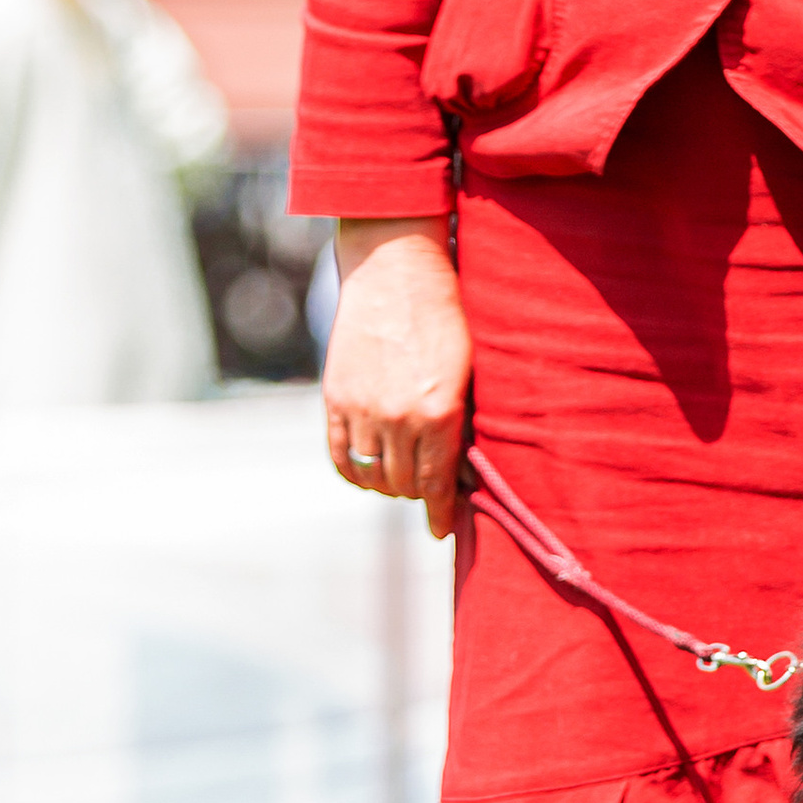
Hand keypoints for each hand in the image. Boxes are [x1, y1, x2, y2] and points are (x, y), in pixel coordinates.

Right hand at [323, 218, 472, 536]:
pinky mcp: (335, 397)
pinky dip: (353, 472)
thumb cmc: (446, 318)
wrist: (397, 272)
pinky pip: (340, 455)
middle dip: (417, 494)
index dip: (439, 512)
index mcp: (439, 412)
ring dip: (387, 484)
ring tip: (399, 477)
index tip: (441, 530)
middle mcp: (398, 416)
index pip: (437, 483)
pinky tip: (366, 472)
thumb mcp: (467, 371)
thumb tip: (460, 472)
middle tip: (427, 490)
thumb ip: (459, 422)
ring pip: (372, 475)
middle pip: (404, 484)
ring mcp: (362, 408)